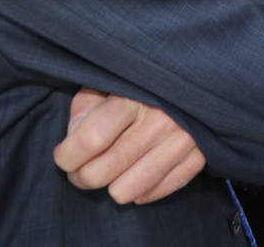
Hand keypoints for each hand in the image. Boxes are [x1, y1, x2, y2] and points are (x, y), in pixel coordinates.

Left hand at [53, 87, 206, 204]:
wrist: (200, 70)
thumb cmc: (143, 79)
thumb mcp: (109, 79)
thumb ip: (86, 106)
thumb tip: (73, 139)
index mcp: (133, 98)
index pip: (89, 140)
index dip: (66, 156)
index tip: (64, 154)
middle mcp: (160, 120)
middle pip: (101, 172)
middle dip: (81, 175)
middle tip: (82, 167)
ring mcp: (183, 141)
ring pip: (126, 191)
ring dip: (112, 184)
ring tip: (112, 169)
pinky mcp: (200, 156)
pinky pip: (157, 192)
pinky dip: (142, 188)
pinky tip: (138, 170)